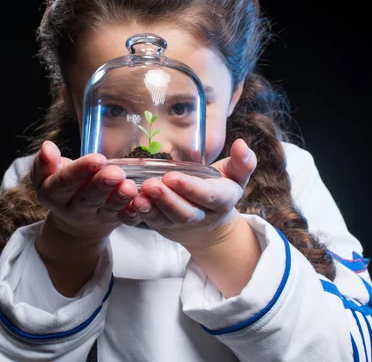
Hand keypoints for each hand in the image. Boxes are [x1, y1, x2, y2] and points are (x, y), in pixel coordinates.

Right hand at [31, 140, 138, 243]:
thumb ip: (45, 163)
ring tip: (129, 187)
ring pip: (109, 209)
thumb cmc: (63, 189)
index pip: (64, 183)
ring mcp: (97, 217)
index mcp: (54, 195)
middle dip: (102, 185)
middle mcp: (75, 210)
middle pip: (88, 198)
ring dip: (120, 198)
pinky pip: (126, 220)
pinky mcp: (116, 221)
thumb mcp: (47, 178)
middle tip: (116, 173)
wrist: (75, 222)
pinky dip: (134, 213)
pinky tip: (141, 203)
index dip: (79, 171)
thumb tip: (47, 147)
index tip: (97, 158)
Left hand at [126, 139, 256, 250]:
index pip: (208, 196)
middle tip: (150, 184)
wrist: (210, 226)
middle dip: (167, 200)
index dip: (190, 188)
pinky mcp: (162, 227)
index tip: (172, 177)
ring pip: (165, 219)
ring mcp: (180, 225)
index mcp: (221, 201)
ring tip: (138, 195)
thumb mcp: (235, 176)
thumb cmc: (220, 191)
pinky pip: (149, 223)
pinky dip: (138, 215)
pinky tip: (129, 203)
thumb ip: (242, 162)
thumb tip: (241, 144)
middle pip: (184, 213)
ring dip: (151, 208)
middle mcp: (201, 216)